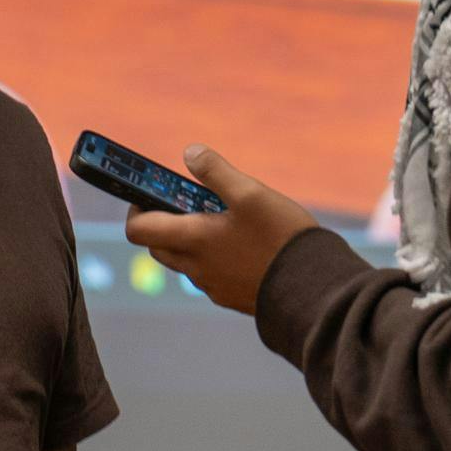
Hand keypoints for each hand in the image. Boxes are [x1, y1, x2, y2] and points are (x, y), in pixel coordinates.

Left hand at [126, 147, 319, 315]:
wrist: (314, 288)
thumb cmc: (281, 238)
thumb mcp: (250, 192)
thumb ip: (216, 171)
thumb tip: (190, 153)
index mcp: (193, 240)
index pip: (138, 230)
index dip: (136, 210)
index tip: (149, 195)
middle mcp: (196, 268)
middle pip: (159, 247)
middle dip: (163, 224)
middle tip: (187, 203)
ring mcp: (214, 286)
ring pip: (185, 262)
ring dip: (191, 241)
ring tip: (222, 219)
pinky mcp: (233, 297)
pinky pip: (210, 275)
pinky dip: (213, 257)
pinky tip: (243, 243)